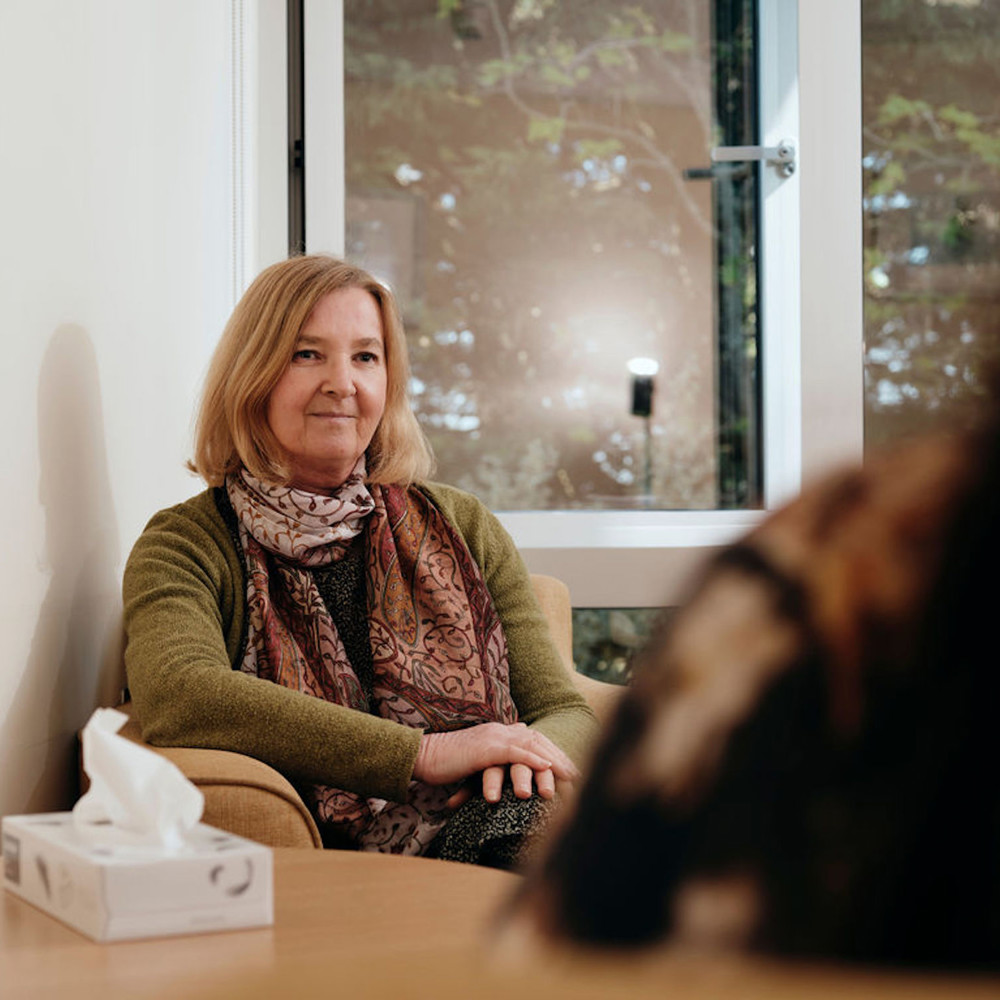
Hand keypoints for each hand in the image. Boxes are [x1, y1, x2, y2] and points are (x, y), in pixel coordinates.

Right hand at [413, 723, 577, 805]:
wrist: (424, 757)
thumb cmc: (446, 764)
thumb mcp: (476, 762)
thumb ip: (493, 762)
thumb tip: (507, 769)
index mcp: (498, 733)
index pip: (533, 740)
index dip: (553, 754)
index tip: (570, 770)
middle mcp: (499, 730)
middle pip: (538, 740)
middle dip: (560, 757)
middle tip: (579, 774)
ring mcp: (493, 737)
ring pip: (531, 745)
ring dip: (553, 760)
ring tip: (570, 775)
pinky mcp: (485, 748)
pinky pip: (515, 752)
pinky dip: (533, 759)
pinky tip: (547, 768)